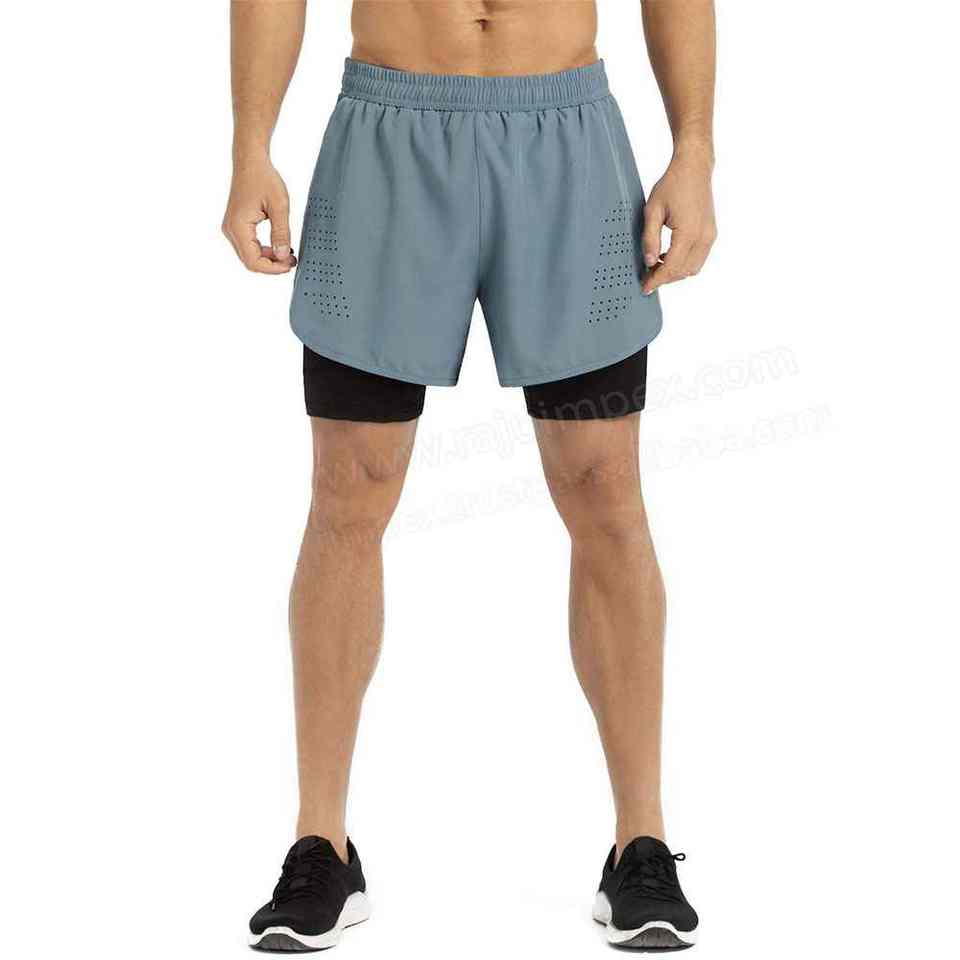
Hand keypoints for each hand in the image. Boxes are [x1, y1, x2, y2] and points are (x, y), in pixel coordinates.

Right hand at [222, 157, 296, 273]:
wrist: (250, 162)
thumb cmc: (264, 178)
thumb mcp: (279, 206)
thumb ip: (281, 233)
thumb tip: (282, 256)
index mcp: (238, 227)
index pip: (253, 261)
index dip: (272, 269)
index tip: (290, 265)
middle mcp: (230, 230)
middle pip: (250, 261)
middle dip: (272, 265)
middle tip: (292, 260)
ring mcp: (231, 228)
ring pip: (249, 255)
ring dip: (269, 259)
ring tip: (288, 254)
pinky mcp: (236, 225)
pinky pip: (249, 246)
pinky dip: (264, 250)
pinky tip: (279, 246)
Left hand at [641, 147, 716, 294]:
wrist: (694, 167)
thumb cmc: (673, 184)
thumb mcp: (652, 210)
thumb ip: (650, 238)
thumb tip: (648, 262)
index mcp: (688, 232)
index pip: (671, 267)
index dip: (657, 280)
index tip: (645, 288)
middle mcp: (703, 237)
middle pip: (683, 272)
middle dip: (665, 278)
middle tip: (647, 278)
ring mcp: (710, 236)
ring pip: (693, 268)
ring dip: (675, 272)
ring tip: (656, 267)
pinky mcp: (711, 233)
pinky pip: (698, 258)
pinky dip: (684, 263)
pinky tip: (668, 256)